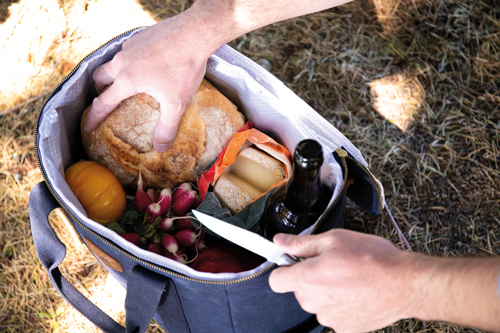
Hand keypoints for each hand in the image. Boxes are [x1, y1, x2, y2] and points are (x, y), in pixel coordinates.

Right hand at [84, 15, 211, 151]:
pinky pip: (126, 50)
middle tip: (107, 100)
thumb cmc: (184, 68)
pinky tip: (143, 64)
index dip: (94, 117)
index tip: (87, 126)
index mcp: (127, 81)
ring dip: (112, 74)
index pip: (103, 103)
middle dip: (100, 90)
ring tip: (123, 82)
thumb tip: (160, 148)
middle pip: (99, 78)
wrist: (194, 33)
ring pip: (111, 62)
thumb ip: (167, 127)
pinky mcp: (139, 36)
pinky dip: (127, 61)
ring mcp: (130, 46)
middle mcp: (122, 62)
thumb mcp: (177, 103)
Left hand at [269, 229, 414, 332]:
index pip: (276, 280)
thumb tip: (279, 241)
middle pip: (299, 290)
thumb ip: (301, 243)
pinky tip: (357, 293)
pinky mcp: (345, 329)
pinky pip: (334, 314)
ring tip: (350, 277)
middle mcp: (313, 303)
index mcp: (306, 279)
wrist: (404, 284)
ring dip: (327, 291)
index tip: (294, 261)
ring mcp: (329, 319)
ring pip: (318, 302)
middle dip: (310, 277)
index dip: (284, 268)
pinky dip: (342, 304)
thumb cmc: (371, 258)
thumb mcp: (333, 239)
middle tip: (332, 264)